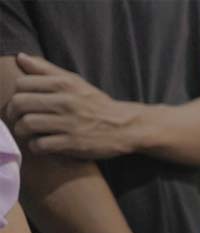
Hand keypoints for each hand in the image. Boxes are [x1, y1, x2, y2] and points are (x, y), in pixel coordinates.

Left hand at [6, 53, 141, 158]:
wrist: (126, 127)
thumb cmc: (97, 104)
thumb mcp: (76, 82)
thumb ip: (47, 70)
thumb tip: (21, 57)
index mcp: (64, 84)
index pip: (22, 84)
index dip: (17, 94)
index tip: (21, 104)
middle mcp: (66, 101)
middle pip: (20, 104)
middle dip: (13, 114)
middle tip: (18, 120)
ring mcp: (69, 123)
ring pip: (27, 124)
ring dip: (22, 131)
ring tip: (28, 133)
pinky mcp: (73, 143)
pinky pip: (40, 145)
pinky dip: (36, 147)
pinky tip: (42, 145)